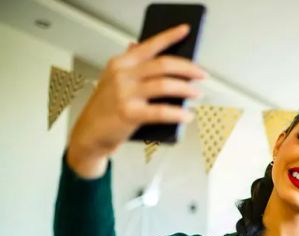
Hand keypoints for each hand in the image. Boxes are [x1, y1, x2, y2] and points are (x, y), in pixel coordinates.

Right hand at [67, 24, 206, 177]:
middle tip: (201, 74)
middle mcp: (122, 75)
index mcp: (121, 63)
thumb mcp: (115, 81)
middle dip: (188, 69)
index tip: (185, 30)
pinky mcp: (129, 113)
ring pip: (165, 85)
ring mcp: (125, 94)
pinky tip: (187, 115)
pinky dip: (178, 113)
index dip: (169, 36)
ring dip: (186, 89)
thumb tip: (142, 48)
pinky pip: (161, 111)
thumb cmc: (106, 108)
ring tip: (197, 93)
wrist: (89, 133)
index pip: (149, 45)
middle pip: (163, 65)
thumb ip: (132, 66)